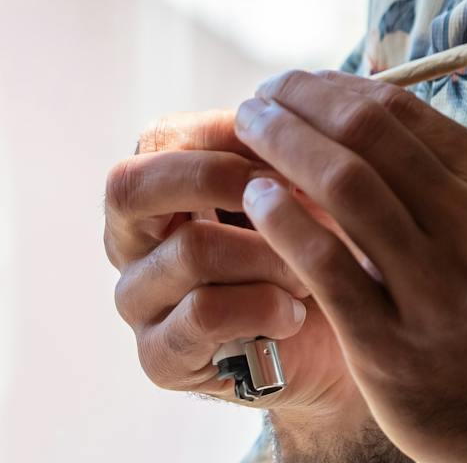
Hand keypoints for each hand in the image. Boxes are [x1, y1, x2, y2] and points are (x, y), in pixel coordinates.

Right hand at [102, 109, 364, 424]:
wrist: (337, 335)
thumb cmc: (311, 242)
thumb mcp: (295, 183)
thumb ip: (275, 146)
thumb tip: (278, 112)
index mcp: (155, 184)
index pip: (163, 137)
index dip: (235, 133)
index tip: (300, 143)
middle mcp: (128, 238)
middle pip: (132, 186)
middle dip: (224, 179)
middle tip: (290, 192)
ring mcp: (137, 298)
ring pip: (190, 249)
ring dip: (270, 252)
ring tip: (311, 264)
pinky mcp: (158, 354)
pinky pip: (203, 313)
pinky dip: (263, 305)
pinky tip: (295, 310)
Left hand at [232, 71, 466, 462]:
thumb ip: (441, 171)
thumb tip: (351, 102)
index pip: (401, 111)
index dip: (332, 87)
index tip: (294, 86)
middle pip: (368, 134)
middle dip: (299, 104)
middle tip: (258, 97)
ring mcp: (437, 287)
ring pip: (345, 185)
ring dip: (281, 146)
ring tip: (244, 134)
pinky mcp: (392, 342)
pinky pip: (325, 263)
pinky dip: (282, 219)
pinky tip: (255, 199)